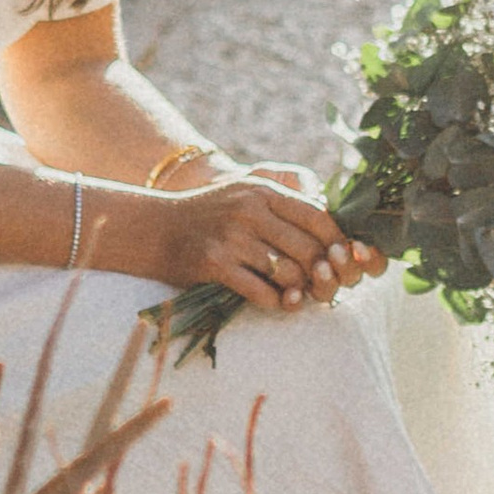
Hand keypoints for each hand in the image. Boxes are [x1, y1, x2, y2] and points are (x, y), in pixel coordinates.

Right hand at [153, 173, 379, 312]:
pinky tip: (277, 302)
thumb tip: (330, 227)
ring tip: (299, 294)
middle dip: (320, 272)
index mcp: (262, 191)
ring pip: (287, 272)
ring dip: (298, 289)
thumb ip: (284, 204)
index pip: (317, 216)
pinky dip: (275, 302)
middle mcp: (249, 210)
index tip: (338, 259)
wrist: (155, 228)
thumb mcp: (245, 193)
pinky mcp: (215, 263)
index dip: (335, 242)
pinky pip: (260, 291)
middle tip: (321, 284)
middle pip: (307, 248)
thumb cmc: (209, 214)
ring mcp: (231, 237)